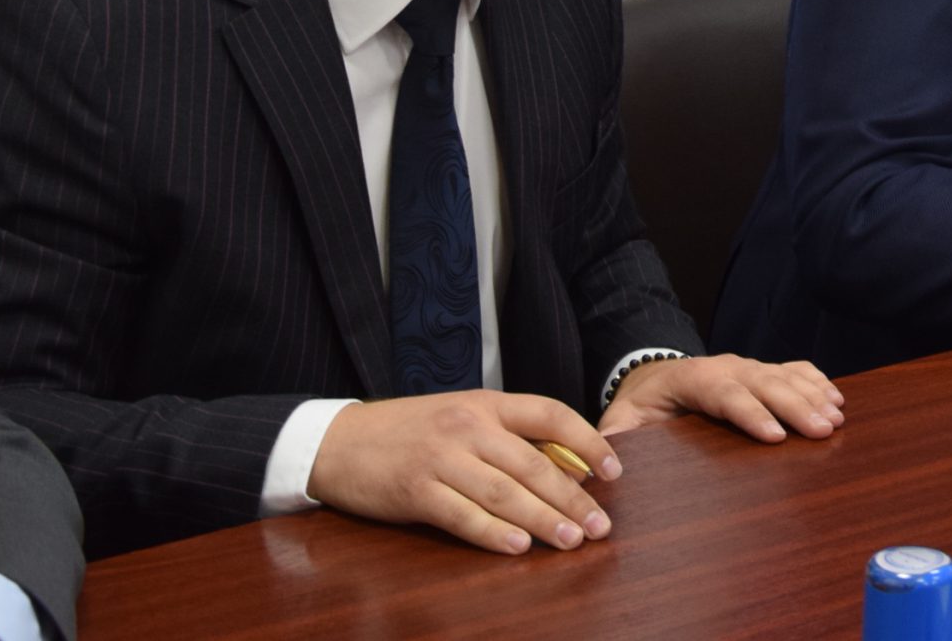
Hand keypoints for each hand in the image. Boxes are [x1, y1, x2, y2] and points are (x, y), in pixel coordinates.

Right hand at [307, 389, 619, 555]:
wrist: (337, 441)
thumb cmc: (407, 431)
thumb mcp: (460, 417)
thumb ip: (506, 437)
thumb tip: (564, 469)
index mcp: (485, 403)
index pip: (550, 415)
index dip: (587, 443)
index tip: (613, 471)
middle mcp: (467, 426)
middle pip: (532, 463)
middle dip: (572, 497)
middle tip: (599, 527)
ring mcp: (440, 458)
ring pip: (503, 492)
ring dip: (542, 519)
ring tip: (572, 541)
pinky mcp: (415, 491)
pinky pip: (462, 515)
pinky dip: (493, 533)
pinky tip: (519, 547)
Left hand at [598, 355, 844, 442]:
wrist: (653, 376)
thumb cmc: (640, 405)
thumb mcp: (621, 420)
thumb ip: (617, 436)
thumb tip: (609, 458)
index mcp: (692, 380)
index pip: (725, 395)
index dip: (750, 414)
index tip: (775, 436)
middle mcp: (726, 368)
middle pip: (765, 384)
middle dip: (795, 407)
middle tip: (823, 430)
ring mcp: (747, 367)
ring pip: (784, 376)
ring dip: (813, 395)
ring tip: (836, 418)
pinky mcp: (761, 371)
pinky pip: (795, 370)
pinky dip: (817, 382)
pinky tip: (837, 399)